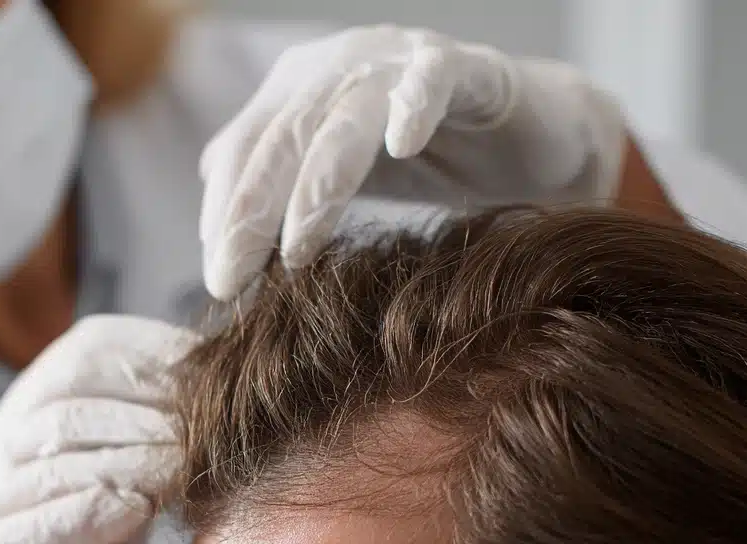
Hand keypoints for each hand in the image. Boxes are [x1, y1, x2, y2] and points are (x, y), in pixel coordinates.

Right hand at [0, 315, 199, 543]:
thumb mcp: (132, 481)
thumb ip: (157, 434)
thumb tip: (224, 379)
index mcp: (24, 414)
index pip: (81, 351)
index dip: (150, 352)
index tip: (208, 370)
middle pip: (66, 400)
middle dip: (145, 411)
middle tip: (204, 430)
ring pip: (48, 461)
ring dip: (127, 460)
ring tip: (180, 471)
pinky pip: (26, 529)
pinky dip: (85, 513)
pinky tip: (132, 513)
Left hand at [200, 26, 626, 299]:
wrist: (536, 139)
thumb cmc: (433, 160)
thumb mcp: (343, 181)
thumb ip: (280, 190)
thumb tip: (211, 223)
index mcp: (303, 90)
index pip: (247, 150)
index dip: (225, 211)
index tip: (217, 279)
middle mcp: (343, 64)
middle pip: (282, 137)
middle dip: (251, 210)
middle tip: (230, 277)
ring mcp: (402, 61)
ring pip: (346, 117)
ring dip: (318, 182)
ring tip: (300, 244)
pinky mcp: (468, 68)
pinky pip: (435, 80)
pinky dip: (416, 104)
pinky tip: (403, 144)